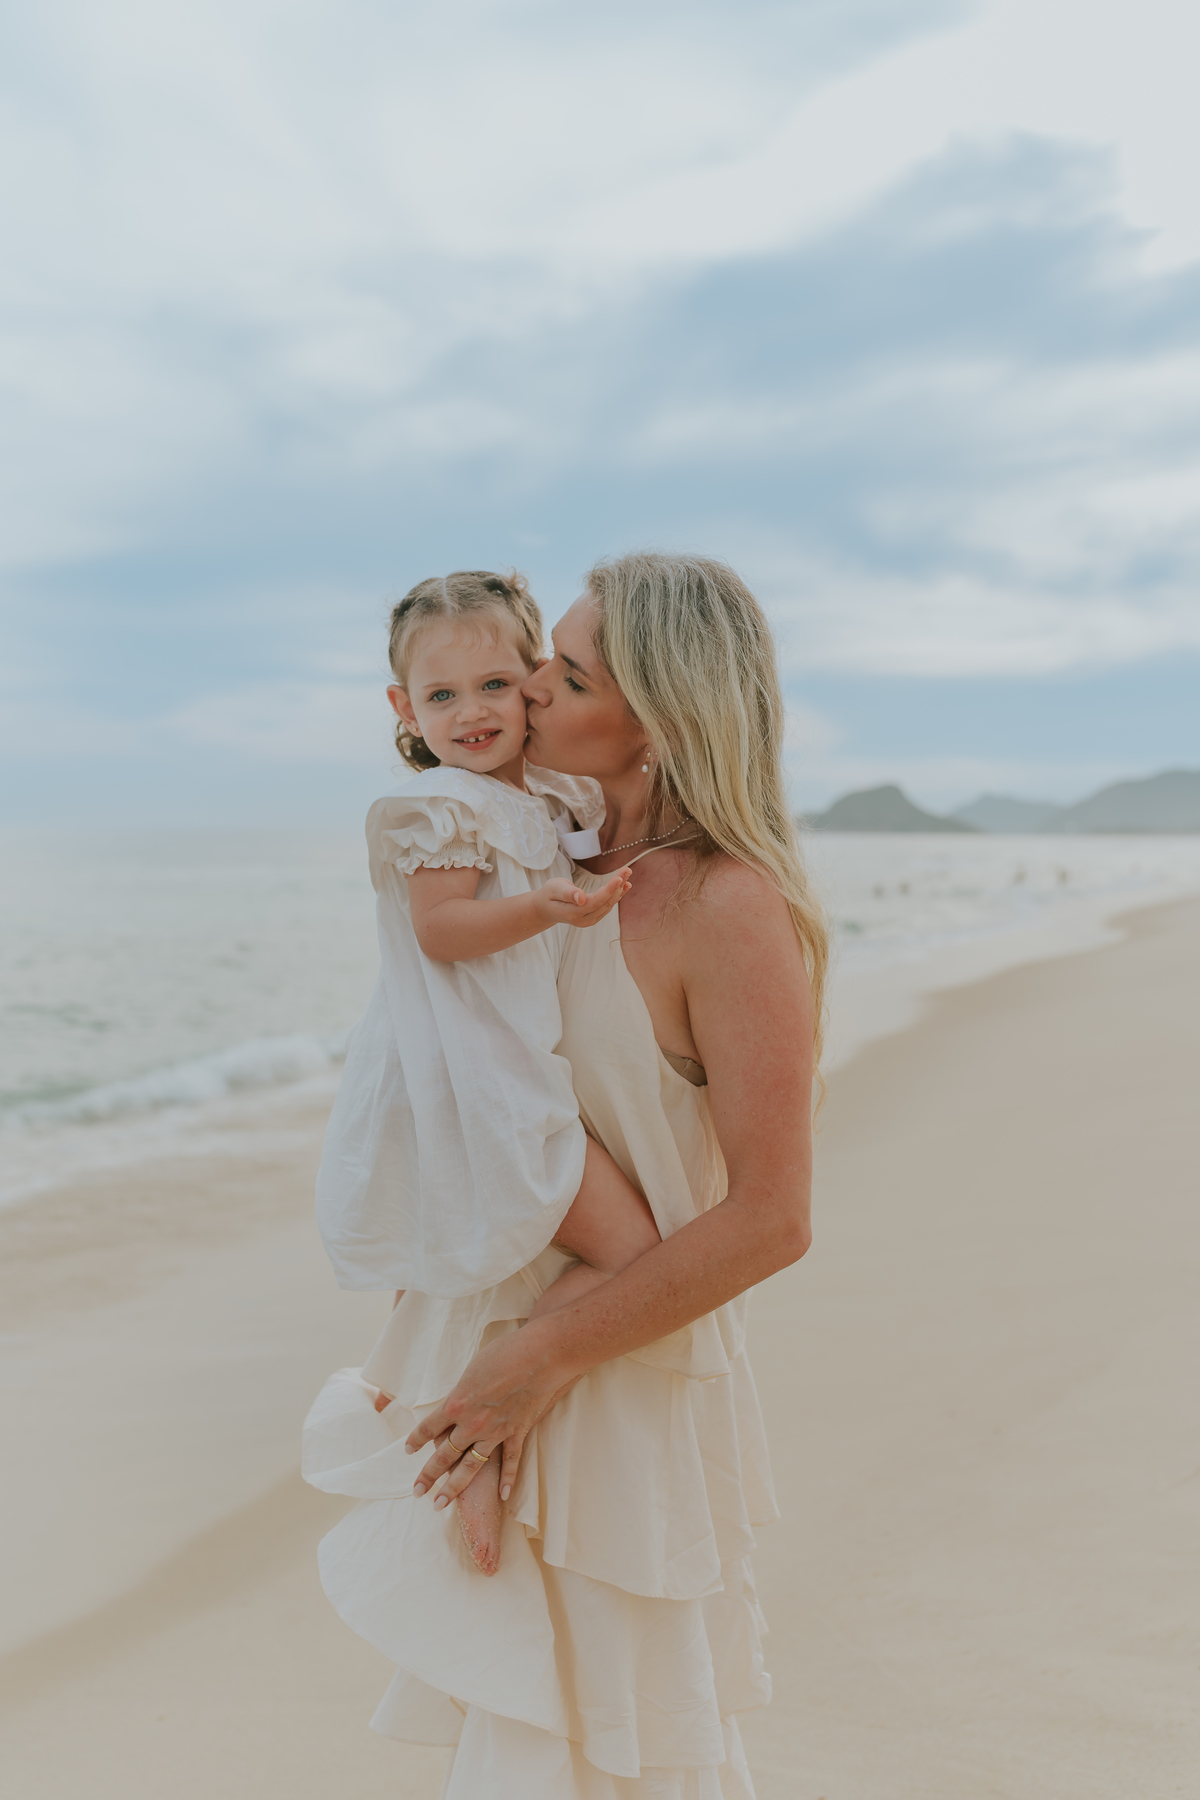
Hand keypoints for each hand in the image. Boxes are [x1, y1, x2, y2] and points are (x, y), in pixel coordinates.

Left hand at [406, 1319, 579, 1506]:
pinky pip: (510, 1462)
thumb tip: (457, 1402)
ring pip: (470, 1467)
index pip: (428, 1427)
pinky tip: (502, 1496)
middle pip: (444, 1455)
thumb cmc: (504, 1353)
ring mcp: (495, 1432)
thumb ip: (462, 1392)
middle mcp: (471, 1423)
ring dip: (454, 1487)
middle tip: (417, 1491)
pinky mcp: (517, 1433)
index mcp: (455, 1403)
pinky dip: (507, 1479)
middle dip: (428, 1475)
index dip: (416, 1440)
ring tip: (440, 1504)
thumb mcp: (472, 1369)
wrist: (539, 1356)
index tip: (408, 1450)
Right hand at [537, 869, 630, 929]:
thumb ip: (567, 893)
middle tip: (627, 870)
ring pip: (608, 904)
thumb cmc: (549, 894)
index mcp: (573, 913)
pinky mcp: (594, 917)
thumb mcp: (554, 889)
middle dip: (618, 886)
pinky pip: (607, 905)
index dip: (609, 890)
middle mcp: (584, 920)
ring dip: (619, 889)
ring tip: (627, 873)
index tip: (619, 878)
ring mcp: (590, 920)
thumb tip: (582, 898)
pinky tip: (626, 885)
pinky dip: (617, 895)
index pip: (595, 902)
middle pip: (605, 903)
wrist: (546, 908)